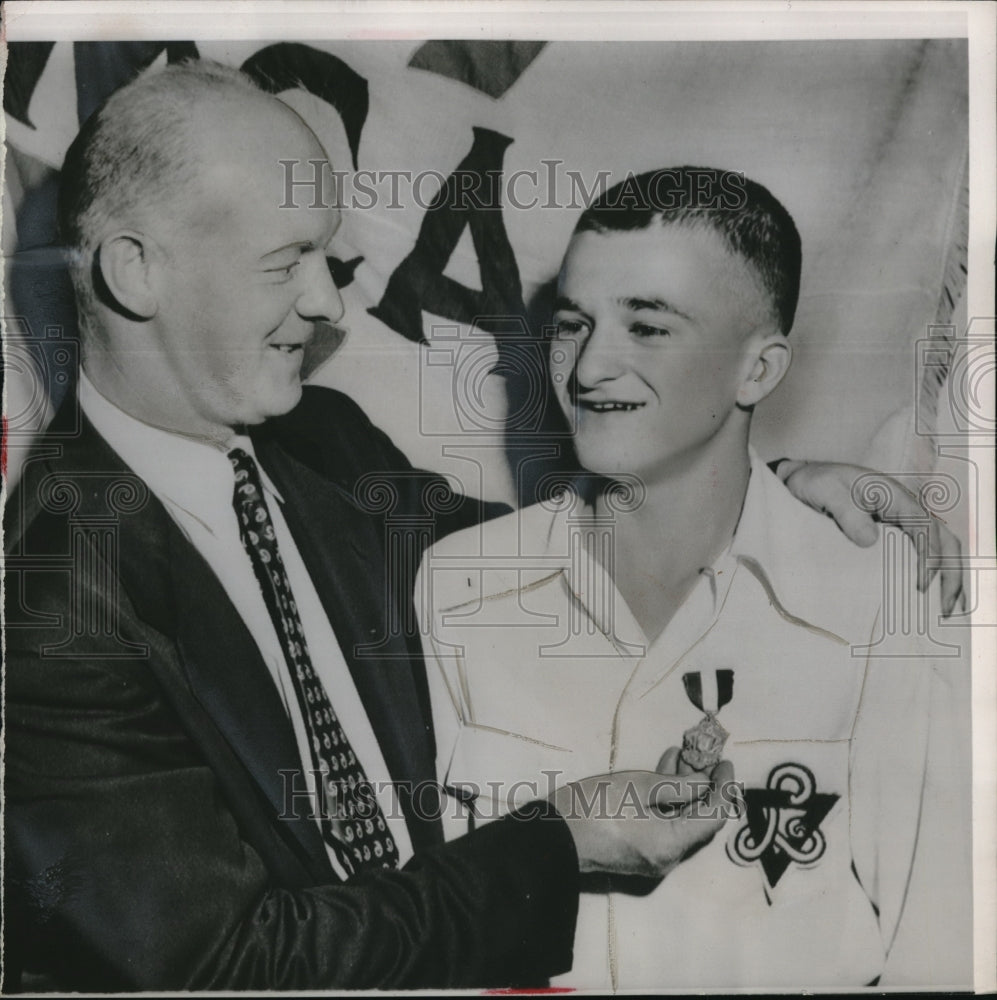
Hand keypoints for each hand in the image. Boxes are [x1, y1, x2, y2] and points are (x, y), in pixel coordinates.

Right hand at [549, 761, 736, 878]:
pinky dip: (665, 802)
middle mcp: (667, 859)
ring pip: (679, 822)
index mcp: (672, 846)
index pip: (712, 817)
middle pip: (697, 822)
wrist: (552, 836)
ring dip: (682, 791)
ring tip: (679, 756)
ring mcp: (651, 858)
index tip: (724, 763)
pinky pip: (662, 826)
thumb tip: (705, 782)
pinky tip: (660, 773)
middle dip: (702, 787)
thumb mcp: (639, 786)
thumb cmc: (594, 807)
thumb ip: (677, 784)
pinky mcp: (636, 852)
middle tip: (702, 757)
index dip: (722, 789)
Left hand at [777, 460, 966, 616]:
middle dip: (951, 573)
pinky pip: (924, 549)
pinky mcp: (896, 529)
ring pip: (942, 546)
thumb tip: (870, 541)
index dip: (929, 556)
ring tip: (945, 610)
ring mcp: (903, 519)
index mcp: (894, 496)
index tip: (921, 585)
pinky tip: (931, 594)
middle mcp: (906, 508)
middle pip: (945, 539)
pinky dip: (935, 571)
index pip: (924, 528)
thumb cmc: (817, 482)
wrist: (808, 478)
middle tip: (944, 608)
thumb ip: (846, 513)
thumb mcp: (826, 492)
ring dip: (950, 575)